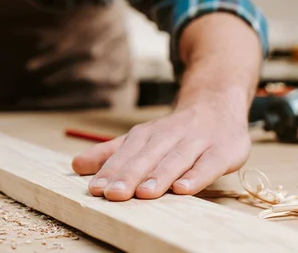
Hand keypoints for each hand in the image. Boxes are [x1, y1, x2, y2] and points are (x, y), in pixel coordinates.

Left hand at [71, 99, 250, 200]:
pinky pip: (208, 164)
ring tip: (144, 193)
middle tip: (113, 194)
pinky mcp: (222, 150)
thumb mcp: (141, 139)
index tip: (95, 189)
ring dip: (159, 176)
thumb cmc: (174, 131)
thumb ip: (110, 153)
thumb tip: (75, 165)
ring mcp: (196, 141)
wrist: (216, 103)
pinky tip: (184, 189)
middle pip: (147, 157)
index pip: (125, 154)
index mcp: (146, 135)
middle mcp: (168, 136)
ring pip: (175, 159)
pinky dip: (197, 176)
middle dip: (129, 175)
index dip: (110, 171)